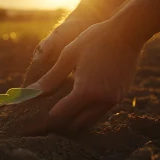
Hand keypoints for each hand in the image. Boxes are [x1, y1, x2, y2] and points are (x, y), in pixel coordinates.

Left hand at [28, 19, 145, 132]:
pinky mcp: (120, 97)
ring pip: (89, 122)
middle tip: (45, 121)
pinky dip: (87, 114)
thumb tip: (30, 93)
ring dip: (74, 122)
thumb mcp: (69, 55)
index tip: (34, 124)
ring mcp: (113, 101)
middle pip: (76, 125)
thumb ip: (51, 78)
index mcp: (86, 91)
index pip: (61, 116)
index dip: (46, 121)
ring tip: (60, 114)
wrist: (128, 33)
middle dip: (60, 125)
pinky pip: (100, 113)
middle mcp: (101, 101)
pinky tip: (78, 104)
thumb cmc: (96, 40)